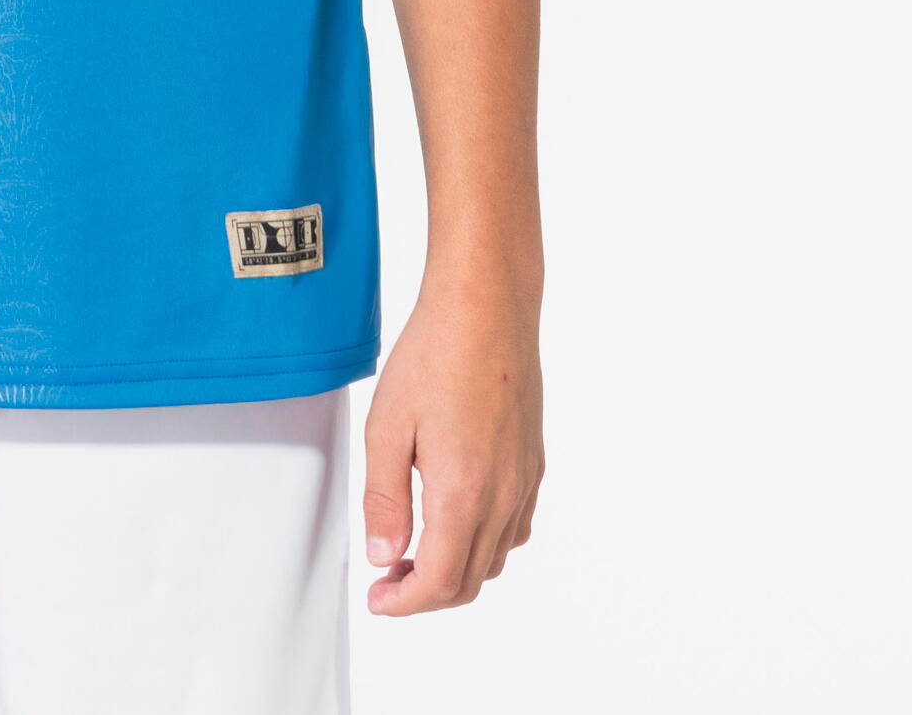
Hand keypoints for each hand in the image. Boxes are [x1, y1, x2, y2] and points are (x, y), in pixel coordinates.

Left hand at [360, 275, 542, 614]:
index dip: (404, 603)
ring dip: (455, 571)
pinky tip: (456, 518)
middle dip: (424, 595)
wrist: (486, 308)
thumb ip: (384, 499)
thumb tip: (384, 557)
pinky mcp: (534, 464)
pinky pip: (515, 528)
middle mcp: (502, 497)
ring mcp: (524, 481)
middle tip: (387, 580)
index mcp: (462, 493)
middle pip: (468, 581)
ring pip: (494, 558)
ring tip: (414, 550)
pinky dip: (484, 543)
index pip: (438, 582)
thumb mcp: (386, 426)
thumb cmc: (434, 355)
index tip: (377, 599)